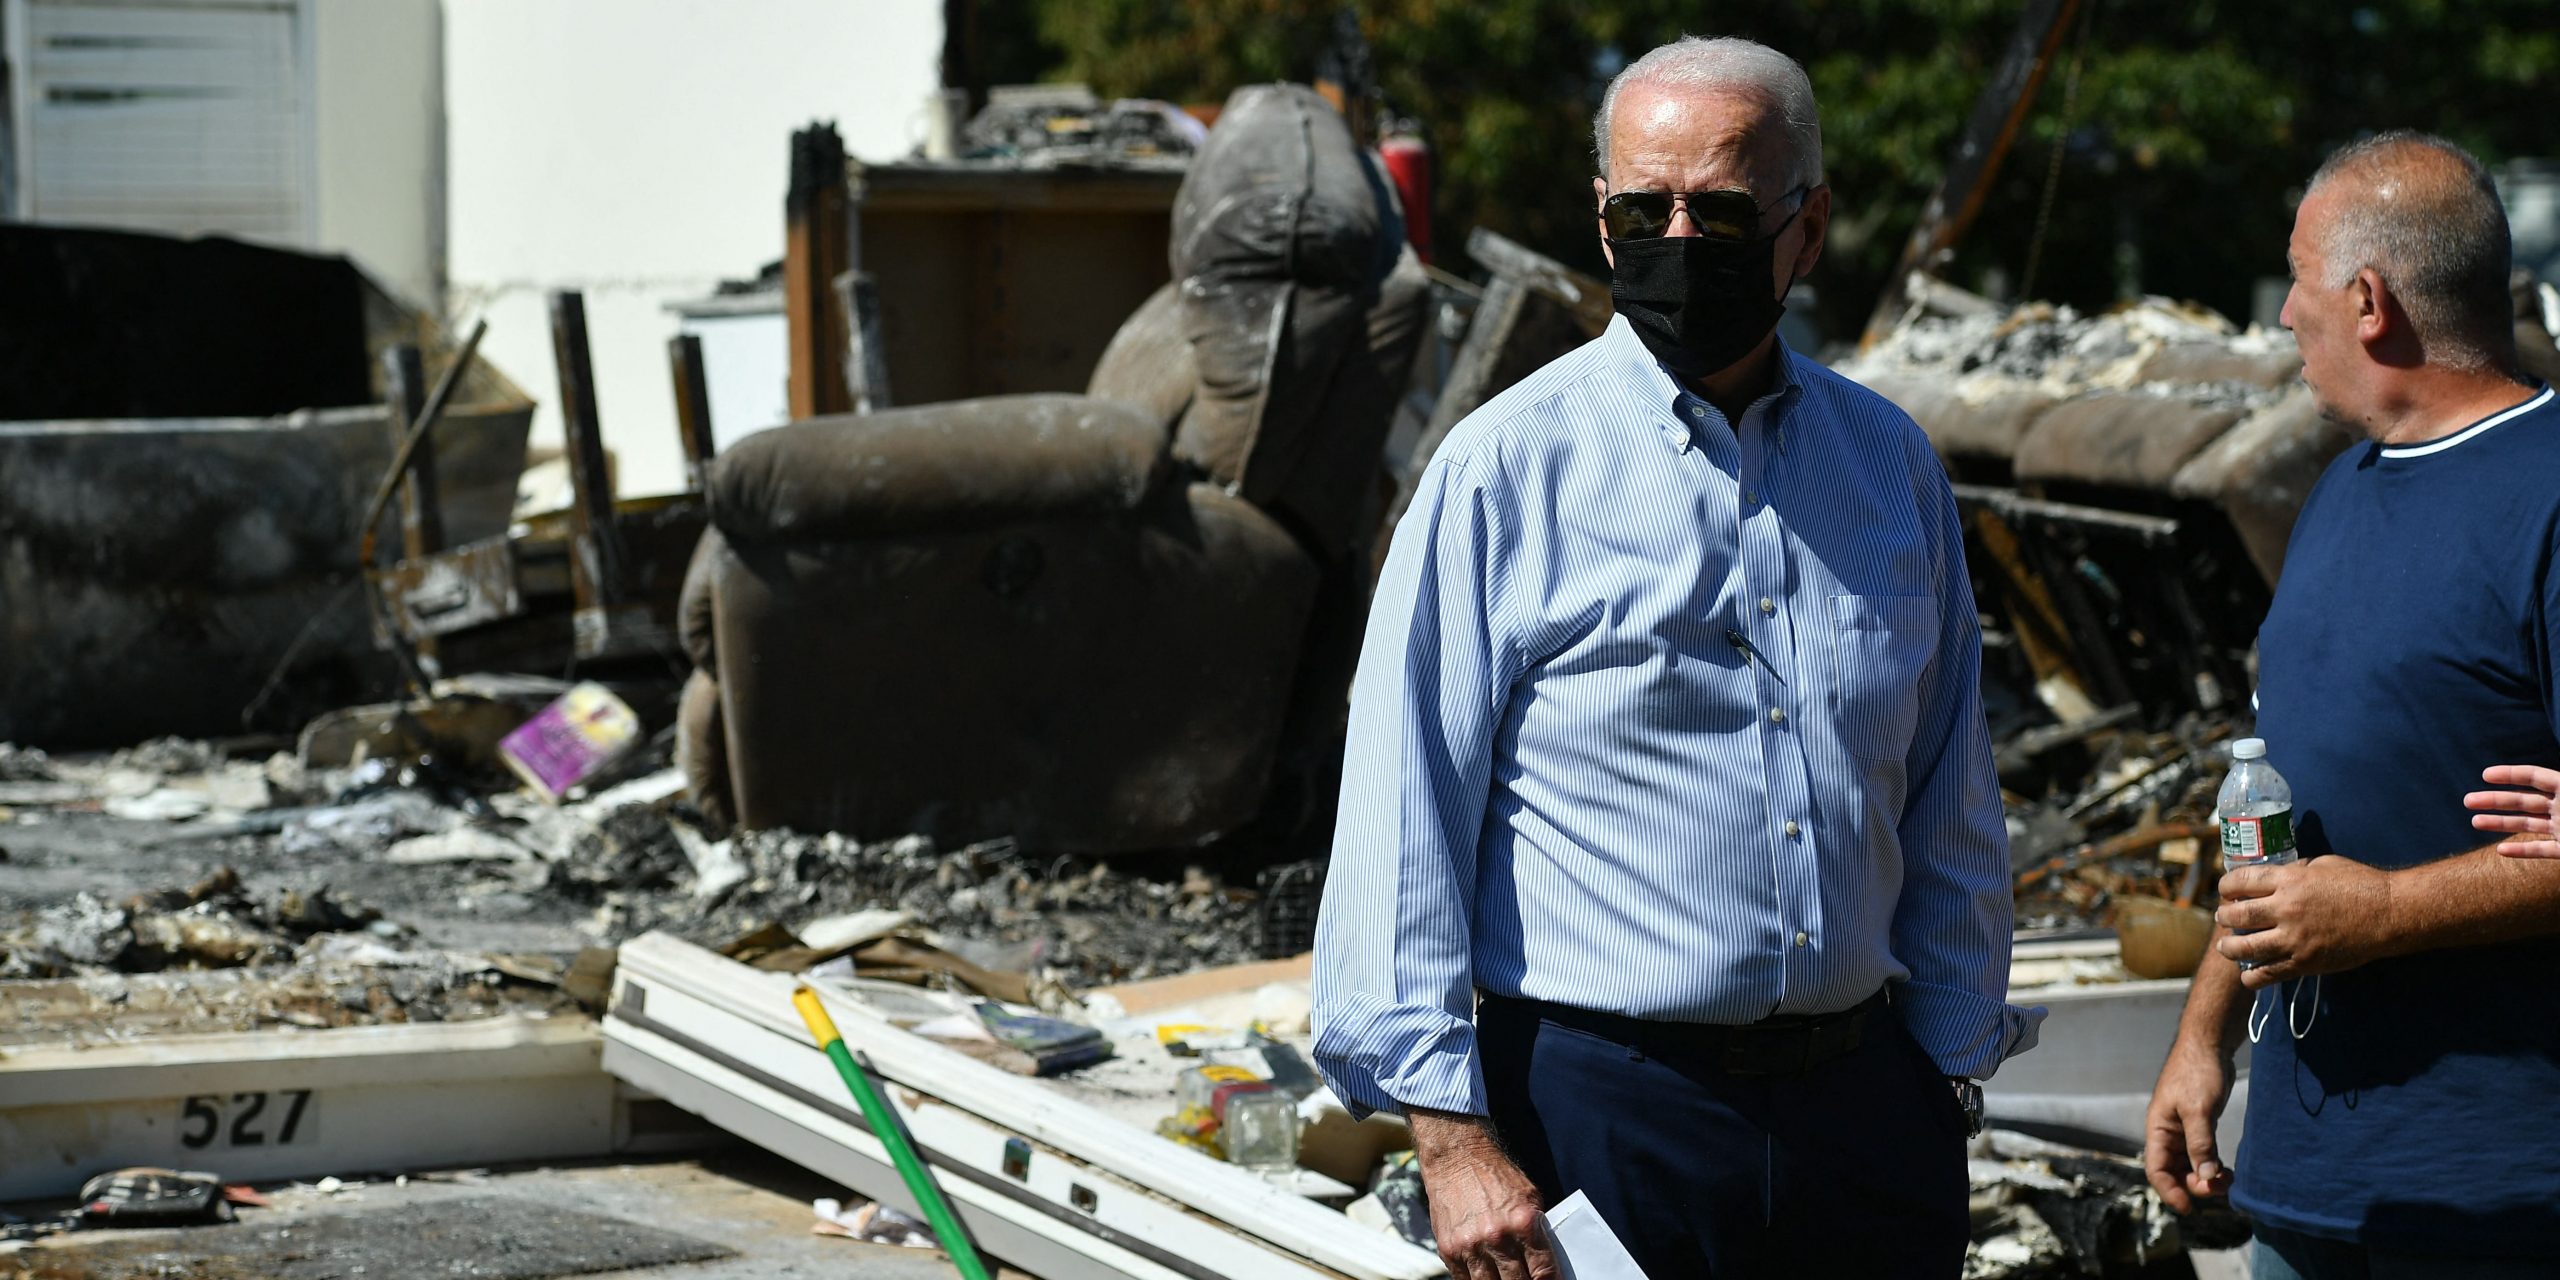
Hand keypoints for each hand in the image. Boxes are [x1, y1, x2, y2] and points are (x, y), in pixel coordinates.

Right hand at [1406, 1109, 1558, 1279]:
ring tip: (1508, 1279)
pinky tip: (1488, 1277)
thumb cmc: (1495, 1175)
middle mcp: (1497, 1237)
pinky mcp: (1448, 1250)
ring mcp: (1470, 1246)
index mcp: (1523, 1223)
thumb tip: (1546, 1263)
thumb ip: (1538, 1230)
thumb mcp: (1529, 1197)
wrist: (1456, 1157)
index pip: (1543, 1271)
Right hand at [2142, 1041, 2235, 1212]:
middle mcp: (2168, 1133)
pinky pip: (2202, 1154)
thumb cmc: (2197, 1072)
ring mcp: (2183, 1130)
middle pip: (2174, 1171)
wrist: (2209, 1044)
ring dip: (2206, 1177)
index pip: (2156, 1169)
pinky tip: (2227, 1170)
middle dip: (2195, 1185)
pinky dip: (2213, 1166)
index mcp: (2158, 1129)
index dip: (2169, 1191)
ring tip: (2228, 1180)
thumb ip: (2201, 1144)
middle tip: (2220, 1186)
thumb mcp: (2198, 1110)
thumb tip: (2206, 1176)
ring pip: (2189, 1165)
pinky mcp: (2199, 1125)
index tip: (2189, 1208)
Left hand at [2213, 856, 2393, 988]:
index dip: (2226, 886)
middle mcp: (2286, 909)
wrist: (2390, 914)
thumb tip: (2276, 876)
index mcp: (2289, 881)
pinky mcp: (2305, 962)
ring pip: (2246, 947)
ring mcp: (2294, 939)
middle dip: (2224, 916)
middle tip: (2223, 917)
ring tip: (2226, 946)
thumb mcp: (2323, 864)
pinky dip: (2253, 976)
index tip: (2226, 890)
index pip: (2240, 882)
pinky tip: (2248, 975)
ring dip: (2230, 947)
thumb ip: (2295, 871)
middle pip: (2237, 915)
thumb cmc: (2361, 884)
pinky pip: (2270, 973)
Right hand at [2467, 765, 2559, 858]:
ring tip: (2475, 822)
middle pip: (2524, 801)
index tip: (2485, 776)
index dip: (2510, 774)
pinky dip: (2522, 850)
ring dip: (2500, 823)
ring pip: (2528, 824)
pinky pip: (2542, 849)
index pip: (2535, 777)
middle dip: (2495, 800)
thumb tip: (2559, 766)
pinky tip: (2501, 850)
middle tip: (2468, 801)